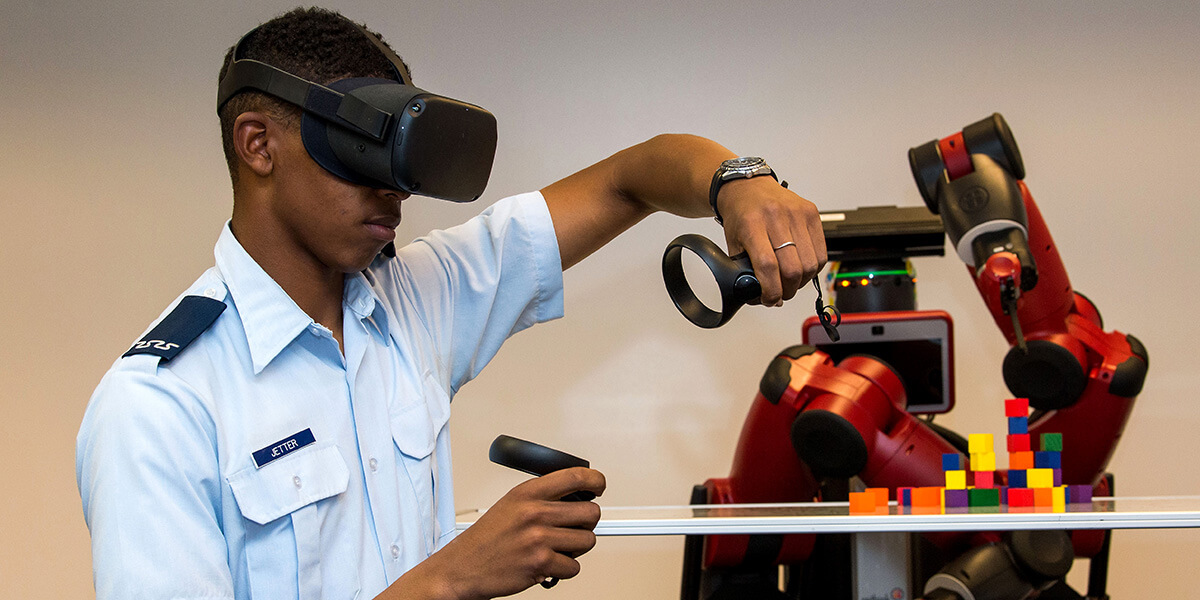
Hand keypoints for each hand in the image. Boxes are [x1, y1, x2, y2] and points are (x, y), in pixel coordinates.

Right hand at [397, 467, 605, 599]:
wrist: (463, 567)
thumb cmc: (487, 537)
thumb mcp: (511, 504)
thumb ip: (541, 497)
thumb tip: (577, 496)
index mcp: (528, 493)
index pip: (575, 476)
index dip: (595, 480)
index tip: (598, 486)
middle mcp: (534, 512)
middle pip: (590, 512)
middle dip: (587, 523)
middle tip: (575, 528)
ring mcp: (538, 538)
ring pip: (587, 540)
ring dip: (577, 548)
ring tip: (558, 548)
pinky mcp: (540, 563)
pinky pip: (574, 566)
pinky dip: (565, 569)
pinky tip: (549, 564)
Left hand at [716, 177, 826, 306]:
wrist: (748, 186)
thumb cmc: (741, 214)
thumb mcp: (733, 243)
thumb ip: (745, 270)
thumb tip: (762, 296)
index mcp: (752, 224)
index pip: (767, 266)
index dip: (770, 290)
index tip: (768, 298)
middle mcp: (776, 217)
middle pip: (792, 268)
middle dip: (787, 290)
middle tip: (780, 293)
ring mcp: (797, 213)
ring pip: (810, 264)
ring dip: (801, 282)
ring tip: (790, 282)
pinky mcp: (812, 213)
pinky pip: (821, 252)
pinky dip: (813, 268)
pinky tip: (802, 268)